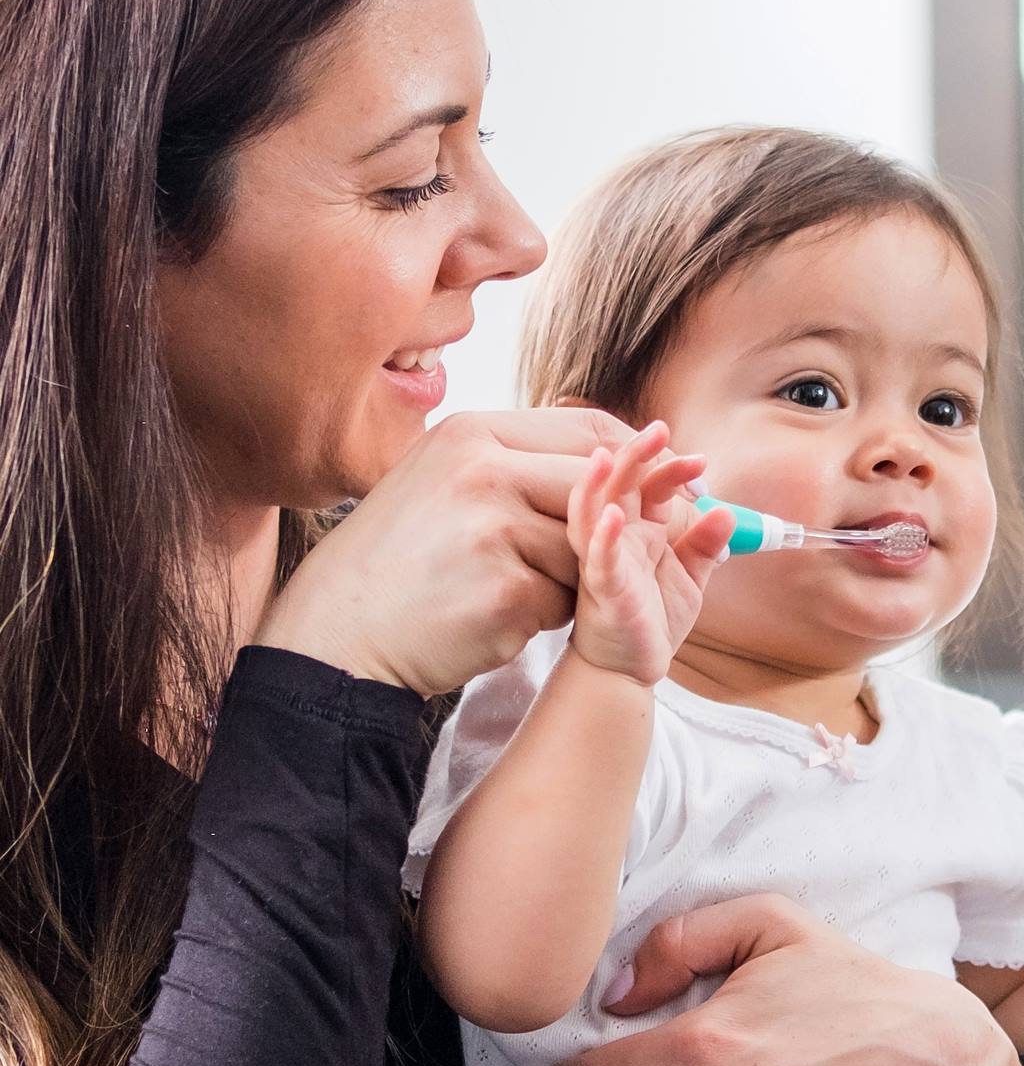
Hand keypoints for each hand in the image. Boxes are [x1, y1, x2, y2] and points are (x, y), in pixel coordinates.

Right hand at [258, 407, 637, 696]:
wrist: (337, 633)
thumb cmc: (400, 558)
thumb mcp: (445, 480)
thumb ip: (518, 461)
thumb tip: (616, 452)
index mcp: (472, 433)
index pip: (592, 431)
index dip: (631, 466)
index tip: (644, 494)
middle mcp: (484, 471)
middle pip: (602, 488)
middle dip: (611, 526)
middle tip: (594, 556)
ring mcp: (495, 531)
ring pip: (590, 550)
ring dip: (569, 577)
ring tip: (512, 586)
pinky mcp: (506, 592)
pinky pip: (566, 602)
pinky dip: (544, 616)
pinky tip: (496, 617)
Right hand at [568, 421, 732, 684]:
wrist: (631, 668)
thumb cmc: (653, 619)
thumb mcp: (690, 576)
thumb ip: (706, 544)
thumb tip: (726, 511)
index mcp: (639, 529)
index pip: (650, 485)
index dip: (671, 467)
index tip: (701, 460)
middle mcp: (616, 538)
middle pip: (618, 484)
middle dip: (635, 455)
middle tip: (658, 429)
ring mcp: (605, 561)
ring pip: (591, 513)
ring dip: (598, 484)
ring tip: (606, 456)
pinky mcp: (603, 590)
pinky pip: (598, 560)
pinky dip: (603, 538)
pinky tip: (612, 517)